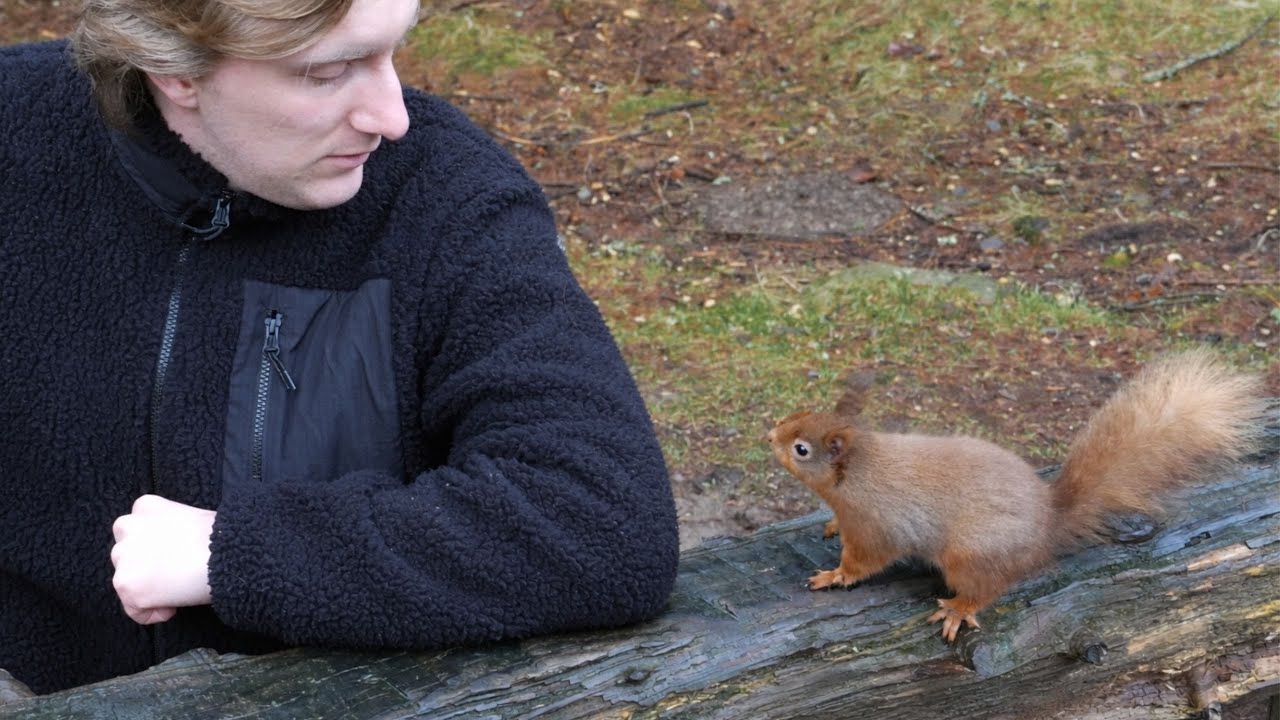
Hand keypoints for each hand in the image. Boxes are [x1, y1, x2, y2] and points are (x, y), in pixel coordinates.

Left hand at [110, 495, 215, 624]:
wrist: (225, 554)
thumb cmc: (222, 538)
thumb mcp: (194, 519)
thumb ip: (173, 529)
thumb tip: (175, 548)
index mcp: (146, 507)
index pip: (136, 531)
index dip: (156, 548)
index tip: (176, 558)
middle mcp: (128, 528)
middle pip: (124, 555)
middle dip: (143, 568)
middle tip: (174, 576)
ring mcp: (124, 557)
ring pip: (126, 582)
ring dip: (148, 590)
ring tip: (177, 591)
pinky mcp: (126, 584)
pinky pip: (135, 610)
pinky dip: (154, 613)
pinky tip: (174, 606)